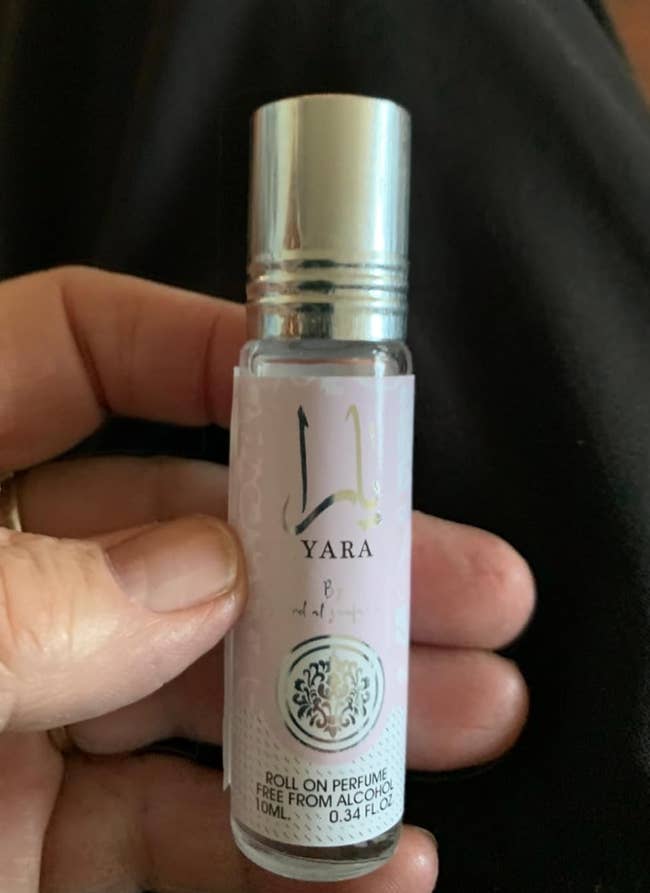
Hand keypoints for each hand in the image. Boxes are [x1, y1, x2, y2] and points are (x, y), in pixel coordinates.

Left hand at [0, 267, 534, 892]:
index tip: (320, 386)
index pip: (74, 351)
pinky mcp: (35, 837)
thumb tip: (198, 577)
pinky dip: (274, 850)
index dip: (197, 348)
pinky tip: (371, 858)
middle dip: (336, 561)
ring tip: (472, 707)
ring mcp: (25, 709)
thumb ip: (37, 602)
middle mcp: (1, 583)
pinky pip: (169, 835)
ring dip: (339, 702)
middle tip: (467, 582)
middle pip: (188, 532)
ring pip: (206, 687)